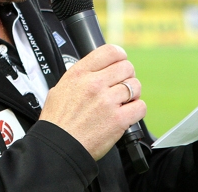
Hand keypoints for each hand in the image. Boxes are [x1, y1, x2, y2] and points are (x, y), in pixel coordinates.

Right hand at [39, 44, 146, 159]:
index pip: (110, 51)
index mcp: (79, 74)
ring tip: (124, 101)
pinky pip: (140, 106)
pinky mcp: (118, 120)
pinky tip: (127, 113)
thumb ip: (78, 77)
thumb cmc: (57, 121)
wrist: (59, 146)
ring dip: (132, 93)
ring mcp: (107, 101)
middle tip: (122, 85)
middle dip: (127, 75)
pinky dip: (137, 109)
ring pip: (135, 86)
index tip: (120, 62)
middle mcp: (94, 84)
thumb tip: (91, 71)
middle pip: (126, 67)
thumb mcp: (60, 88)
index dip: (119, 56)